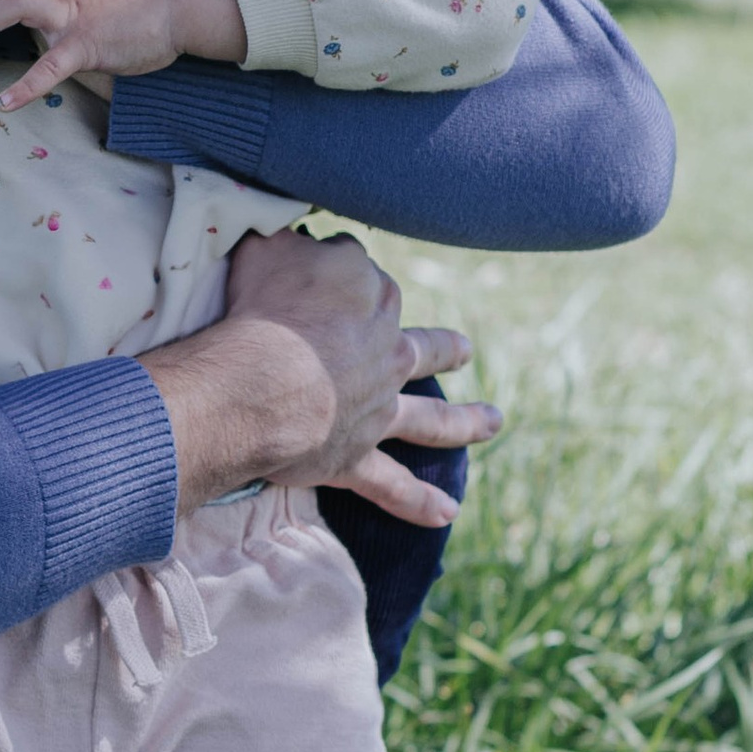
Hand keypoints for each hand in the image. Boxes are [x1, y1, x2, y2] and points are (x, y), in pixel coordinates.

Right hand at [145, 229, 500, 519]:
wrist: (260, 381)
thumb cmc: (259, 308)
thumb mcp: (268, 249)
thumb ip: (287, 241)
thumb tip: (299, 238)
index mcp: (369, 296)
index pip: (364, 278)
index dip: (343, 277)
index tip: (321, 274)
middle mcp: (386, 350)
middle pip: (424, 345)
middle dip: (446, 346)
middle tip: (467, 350)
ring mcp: (377, 407)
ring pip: (429, 416)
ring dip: (463, 421)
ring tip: (493, 422)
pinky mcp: (356, 456)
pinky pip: (391, 483)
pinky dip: (417, 500)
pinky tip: (446, 513)